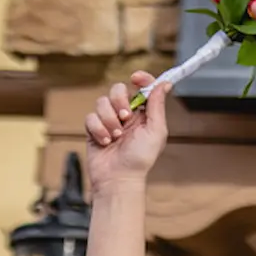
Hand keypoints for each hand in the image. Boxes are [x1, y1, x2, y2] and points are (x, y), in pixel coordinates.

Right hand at [84, 72, 168, 191]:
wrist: (118, 177)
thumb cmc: (140, 158)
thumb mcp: (155, 131)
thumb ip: (157, 106)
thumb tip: (164, 84)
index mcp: (144, 114)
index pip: (142, 88)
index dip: (141, 79)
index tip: (136, 78)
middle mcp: (126, 115)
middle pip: (118, 90)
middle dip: (119, 101)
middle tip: (125, 117)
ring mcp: (109, 120)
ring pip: (102, 102)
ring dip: (109, 120)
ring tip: (116, 136)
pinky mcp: (94, 128)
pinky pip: (90, 117)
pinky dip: (98, 129)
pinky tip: (105, 142)